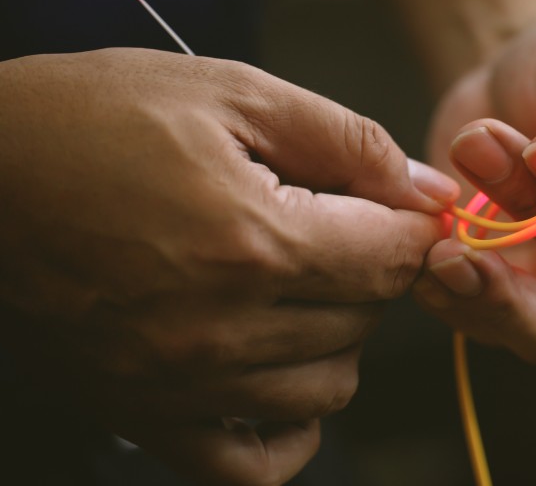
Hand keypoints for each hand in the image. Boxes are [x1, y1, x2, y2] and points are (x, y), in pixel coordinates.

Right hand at [0, 49, 457, 484]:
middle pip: (368, 316)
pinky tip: (279, 372)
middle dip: (371, 266)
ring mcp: (182, 384)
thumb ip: (350, 142)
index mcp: (252, 240)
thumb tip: (431, 192)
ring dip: (338, 334)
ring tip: (299, 284)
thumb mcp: (233, 93)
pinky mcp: (146, 416)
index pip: (394, 256)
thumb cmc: (97, 118)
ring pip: (330, 386)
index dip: (414, 225)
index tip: (404, 207)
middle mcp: (221, 327)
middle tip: (334, 225)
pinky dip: (290, 425)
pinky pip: (259, 462)